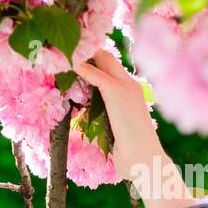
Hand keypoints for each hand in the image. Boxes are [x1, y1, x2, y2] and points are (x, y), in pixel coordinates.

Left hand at [73, 49, 189, 207]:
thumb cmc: (131, 152)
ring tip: (62, 51)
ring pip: (102, 59)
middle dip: (86, 50)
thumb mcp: (115, 132)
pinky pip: (95, 74)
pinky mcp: (116, 92)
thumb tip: (88, 126)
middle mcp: (129, 84)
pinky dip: (81, 67)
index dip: (93, 59)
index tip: (73, 56)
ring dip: (82, 54)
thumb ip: (106, 122)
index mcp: (131, 92)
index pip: (111, 67)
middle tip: (64, 48)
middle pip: (107, 57)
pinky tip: (68, 62)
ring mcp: (125, 86)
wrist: (145, 158)